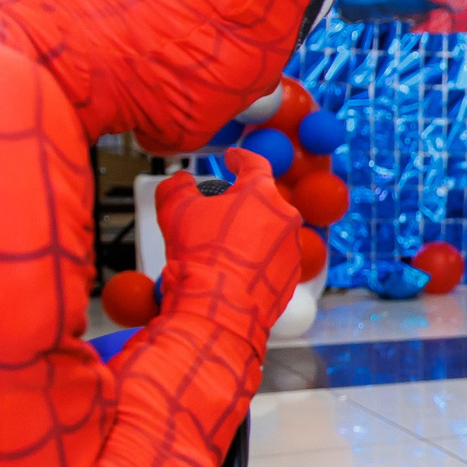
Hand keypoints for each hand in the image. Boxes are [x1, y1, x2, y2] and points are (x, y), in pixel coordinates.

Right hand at [155, 148, 303, 337]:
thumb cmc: (199, 257)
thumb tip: (180, 181)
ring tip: (222, 252)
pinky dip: (256, 262)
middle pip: (262, 202)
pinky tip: (235, 272)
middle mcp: (285, 218)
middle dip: (241, 206)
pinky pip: (273, 260)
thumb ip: (176, 186)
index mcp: (261, 194)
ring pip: (269, 233)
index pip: (254, 164)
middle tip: (216, 217)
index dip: (240, 158)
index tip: (233, 159)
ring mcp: (293, 248)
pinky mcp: (292, 276)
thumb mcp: (174, 211)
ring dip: (249, 236)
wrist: (218, 308)